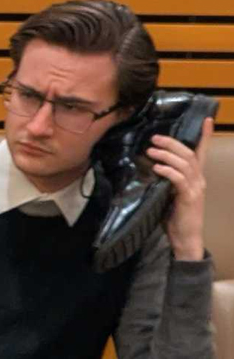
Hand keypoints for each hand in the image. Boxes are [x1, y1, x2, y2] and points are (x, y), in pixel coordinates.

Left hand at [150, 115, 212, 262]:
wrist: (185, 239)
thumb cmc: (175, 218)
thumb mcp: (170, 195)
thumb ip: (166, 182)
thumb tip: (151, 168)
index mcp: (197, 178)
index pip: (201, 153)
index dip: (204, 136)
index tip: (206, 119)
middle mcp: (199, 180)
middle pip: (189, 154)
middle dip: (172, 143)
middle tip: (155, 138)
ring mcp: (195, 188)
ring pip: (184, 164)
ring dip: (166, 155)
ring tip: (151, 150)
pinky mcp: (188, 197)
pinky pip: (179, 179)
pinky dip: (168, 171)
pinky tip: (157, 167)